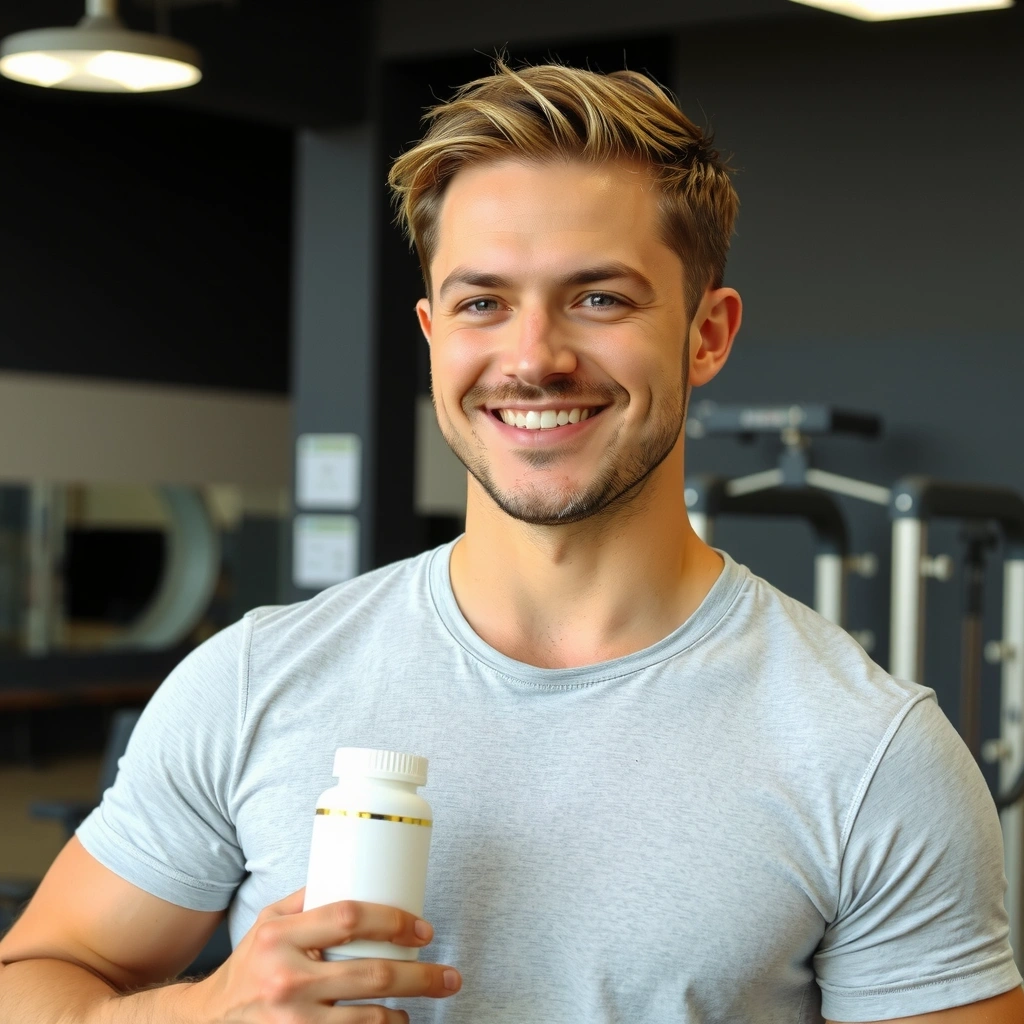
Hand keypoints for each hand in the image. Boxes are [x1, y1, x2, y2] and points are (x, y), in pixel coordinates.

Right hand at [190, 888, 460, 1022]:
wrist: (205, 1022)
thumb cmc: (247, 967)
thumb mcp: (268, 922)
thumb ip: (309, 899)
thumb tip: (359, 871)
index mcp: (280, 937)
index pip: (348, 917)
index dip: (394, 920)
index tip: (422, 928)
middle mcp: (286, 980)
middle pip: (372, 975)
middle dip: (421, 976)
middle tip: (448, 975)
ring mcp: (292, 1023)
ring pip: (368, 1019)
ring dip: (405, 1011)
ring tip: (422, 1001)